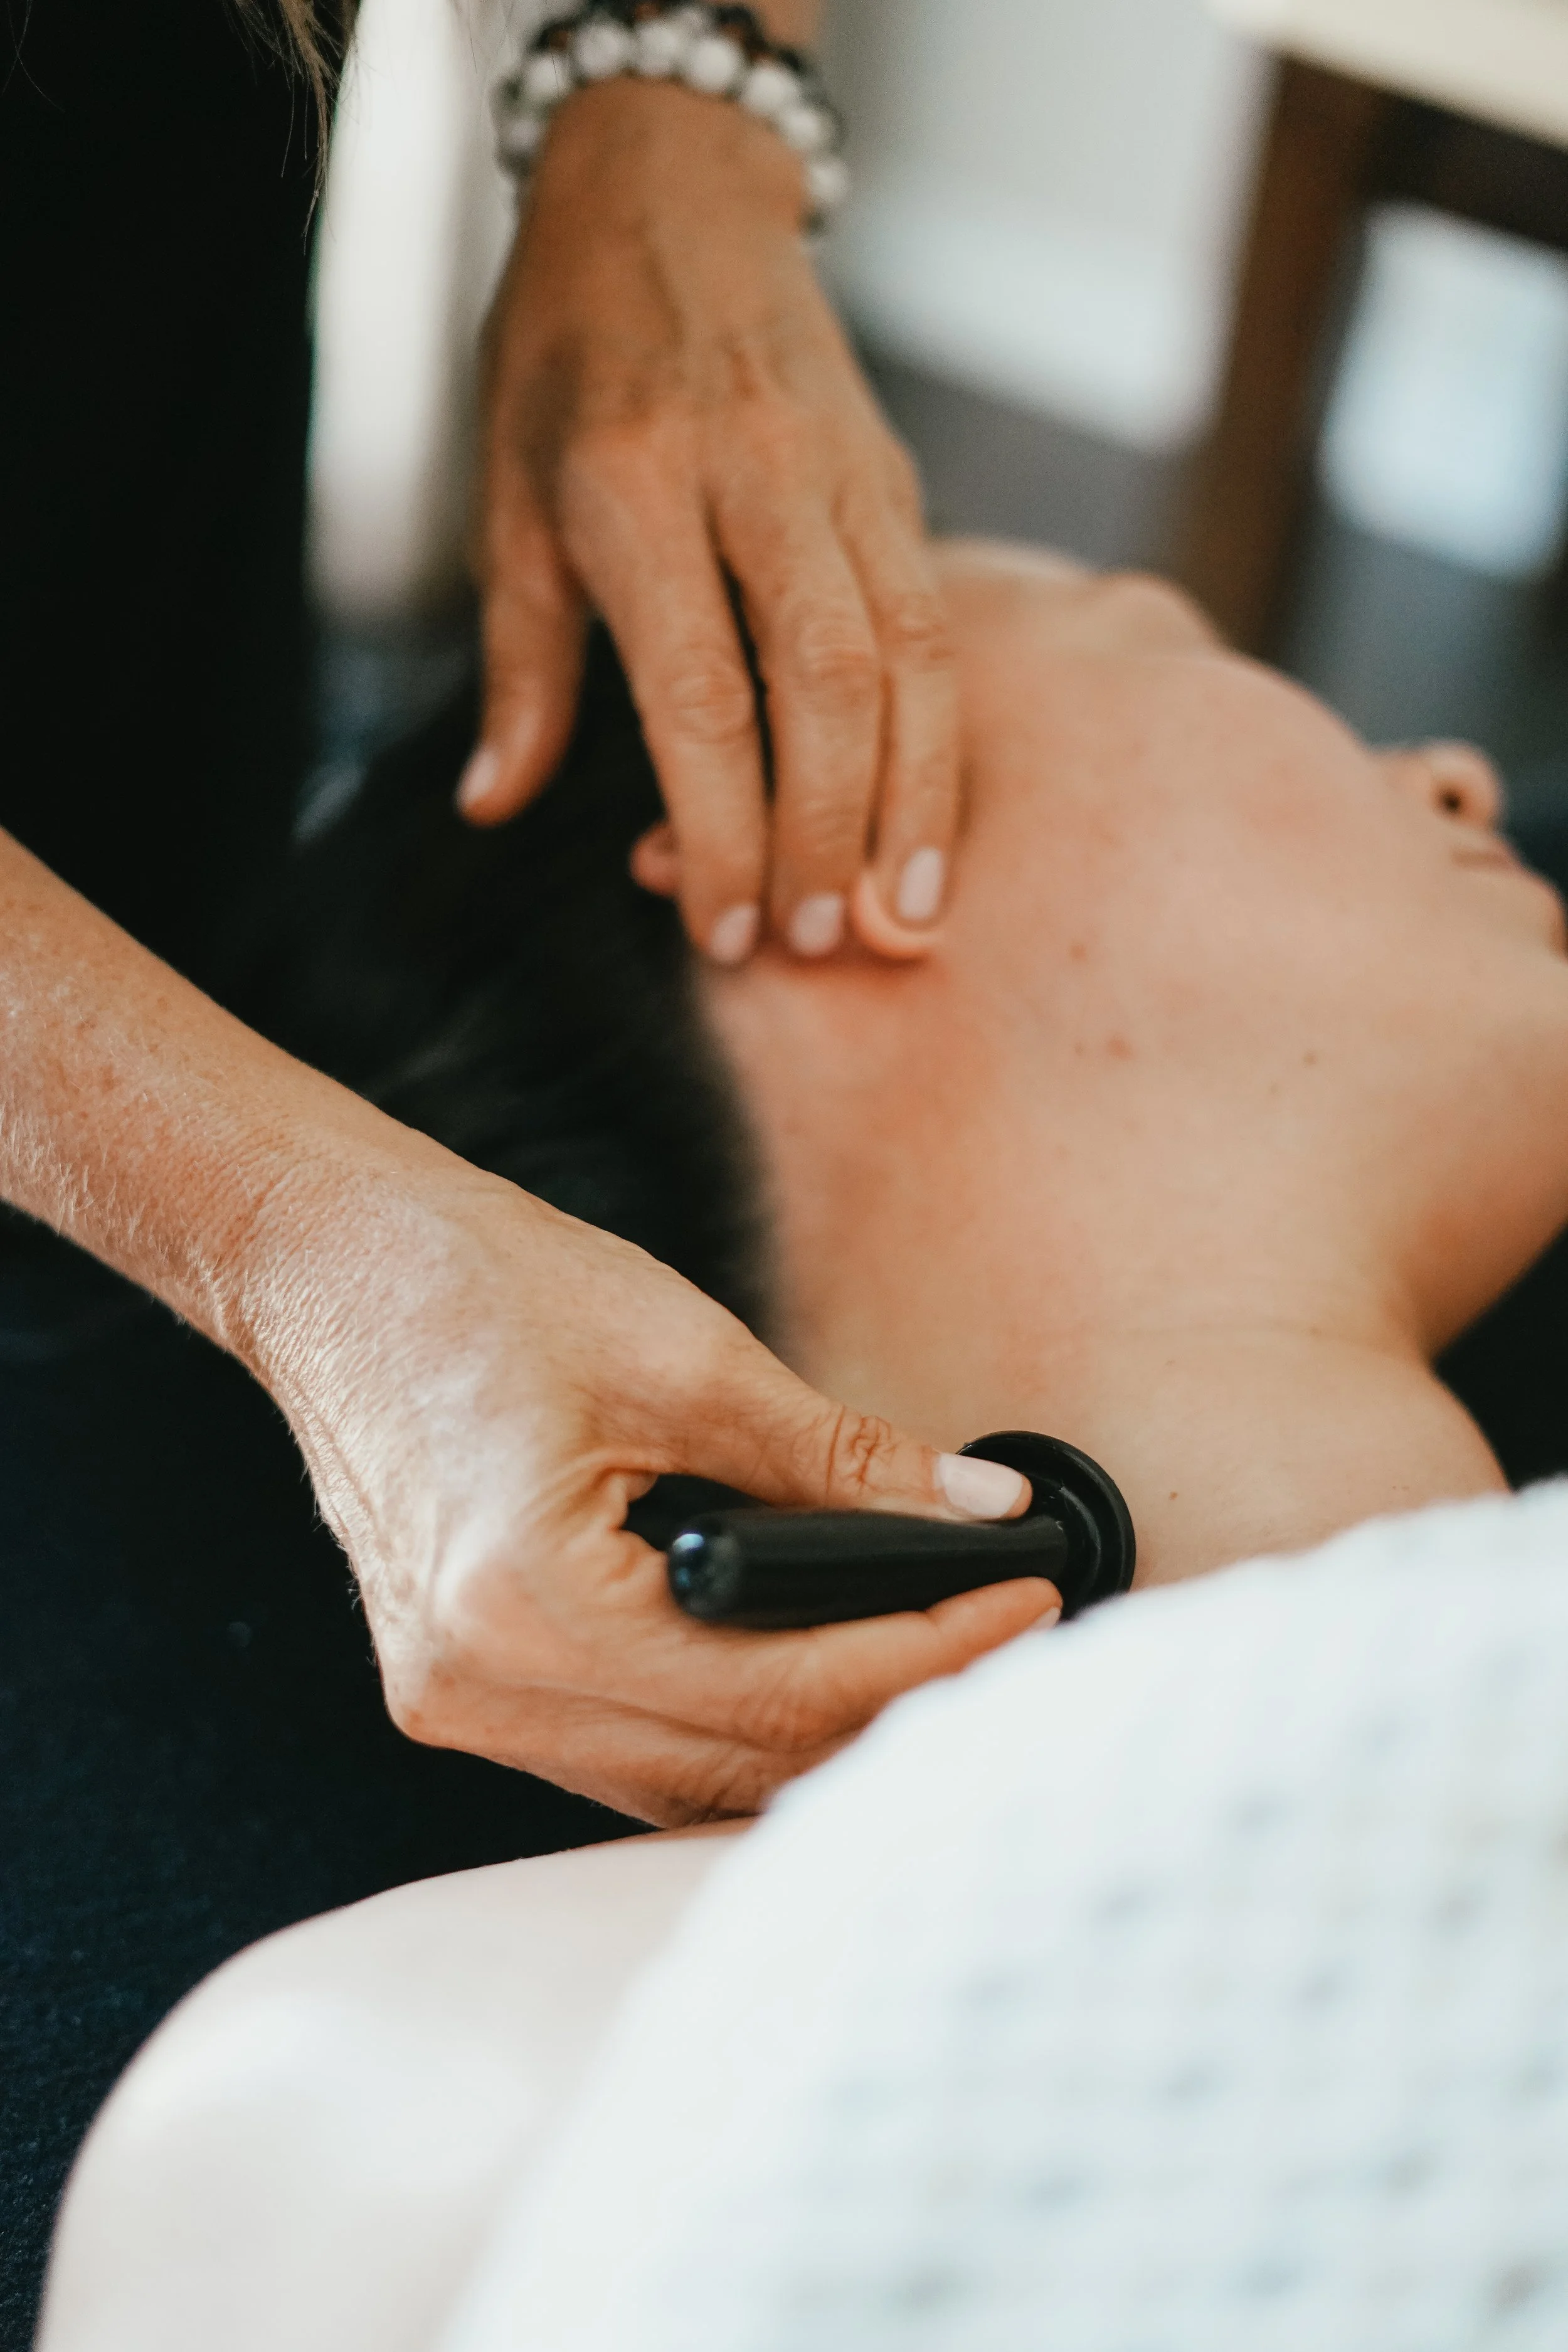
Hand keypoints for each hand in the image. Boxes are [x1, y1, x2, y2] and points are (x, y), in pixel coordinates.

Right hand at [248, 1147, 1056, 1825]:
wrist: (332, 1267)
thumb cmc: (481, 1286)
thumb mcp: (685, 1356)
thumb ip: (839, 1457)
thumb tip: (980, 1511)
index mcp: (524, 1606)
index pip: (778, 1687)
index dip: (926, 1651)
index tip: (1028, 1605)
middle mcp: (479, 1690)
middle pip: (738, 1760)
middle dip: (890, 1706)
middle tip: (1004, 1639)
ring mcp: (461, 1706)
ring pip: (686, 1780)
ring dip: (814, 1733)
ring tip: (932, 1657)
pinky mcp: (463, 1691)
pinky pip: (628, 1758)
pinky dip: (730, 1731)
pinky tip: (811, 1679)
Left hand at [458, 78, 959, 967]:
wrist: (669, 188)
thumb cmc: (565, 351)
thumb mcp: (505, 495)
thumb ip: (519, 663)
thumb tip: (496, 806)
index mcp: (634, 483)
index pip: (698, 691)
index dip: (719, 824)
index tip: (723, 927)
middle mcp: (755, 475)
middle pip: (825, 684)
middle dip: (829, 832)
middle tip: (816, 944)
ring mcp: (842, 474)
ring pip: (913, 657)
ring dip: (914, 801)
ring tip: (901, 917)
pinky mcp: (895, 482)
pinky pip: (941, 625)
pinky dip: (944, 740)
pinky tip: (930, 828)